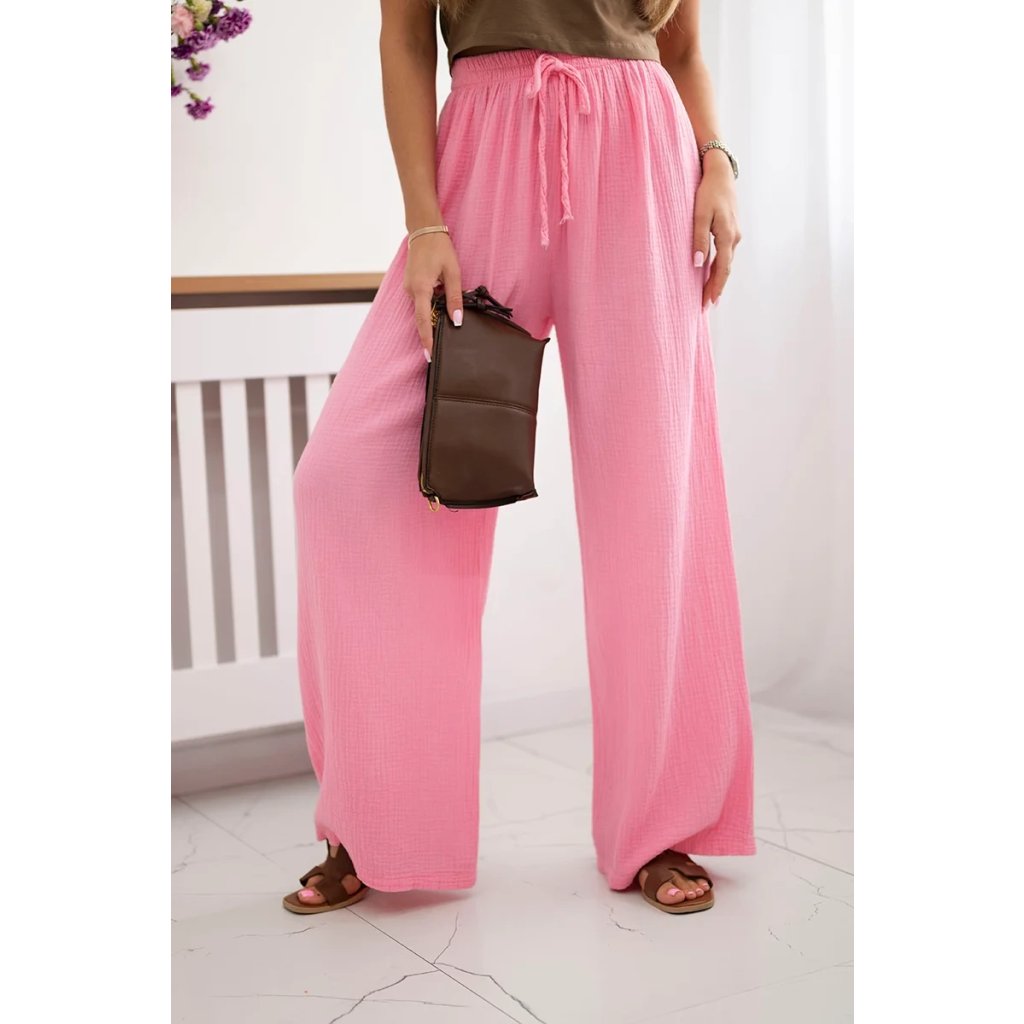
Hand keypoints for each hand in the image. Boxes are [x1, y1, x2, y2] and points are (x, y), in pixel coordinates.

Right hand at [403, 232, 462, 359]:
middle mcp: (411, 290)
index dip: (427, 339)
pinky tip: (440, 309)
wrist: (424, 230)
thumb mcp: (453, 272)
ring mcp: (408, 288)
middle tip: (438, 352)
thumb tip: (457, 320)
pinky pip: (420, 302)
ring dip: (432, 319)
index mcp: (420, 288)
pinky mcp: (411, 286)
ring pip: (421, 310)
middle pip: (421, 318)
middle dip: (429, 334)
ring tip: (443, 331)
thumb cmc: (440, 248)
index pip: (423, 320)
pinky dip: (429, 309)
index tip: (430, 355)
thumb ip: (454, 298)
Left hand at [691, 150, 741, 309]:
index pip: (722, 270)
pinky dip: (719, 266)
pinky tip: (712, 272)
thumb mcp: (699, 215)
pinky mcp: (731, 229)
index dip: (715, 288)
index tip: (708, 304)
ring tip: (708, 294)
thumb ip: (698, 240)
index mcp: (727, 236)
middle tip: (706, 306)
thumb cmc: (707, 192)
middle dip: (716, 288)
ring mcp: (734, 233)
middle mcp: (734, 238)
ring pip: (726, 262)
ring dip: (718, 278)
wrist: (720, 172)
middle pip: (725, 269)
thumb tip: (698, 265)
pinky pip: (726, 253)